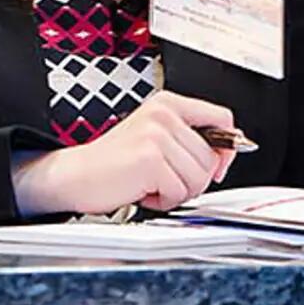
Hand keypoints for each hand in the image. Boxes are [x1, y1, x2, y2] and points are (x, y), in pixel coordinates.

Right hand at [11, 91, 237, 216]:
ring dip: (178, 191)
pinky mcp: (150, 158)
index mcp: (168, 104)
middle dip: (193, 179)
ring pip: (199, 177)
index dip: (226, 149)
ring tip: (151, 183)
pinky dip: (164, 201)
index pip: (223, 119)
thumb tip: (227, 154)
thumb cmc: (114, 162)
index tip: (216, 166)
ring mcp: (156, 134)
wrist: (76, 175)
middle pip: (212, 157)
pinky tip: (143, 190)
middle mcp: (163, 113)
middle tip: (163, 179)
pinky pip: (180, 191)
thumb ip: (190, 140)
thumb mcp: (156, 138)